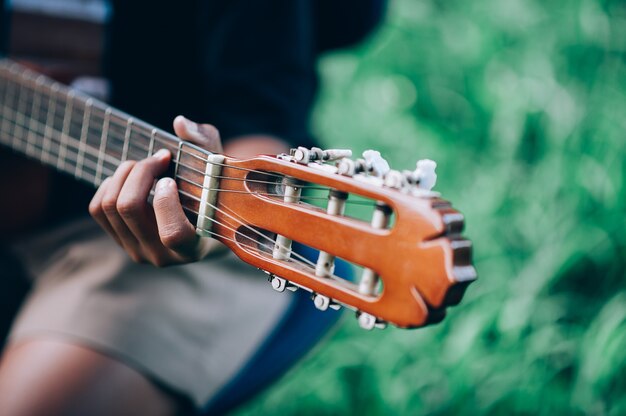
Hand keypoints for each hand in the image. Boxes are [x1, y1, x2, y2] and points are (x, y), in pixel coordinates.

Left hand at [89, 116, 223, 265]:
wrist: (203, 221)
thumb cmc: (214, 193)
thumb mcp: (217, 168)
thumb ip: (205, 142)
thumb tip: (179, 122)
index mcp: (193, 247)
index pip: (172, 234)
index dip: (166, 202)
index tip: (172, 179)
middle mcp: (162, 256)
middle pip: (129, 208)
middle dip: (141, 171)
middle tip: (160, 157)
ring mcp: (137, 251)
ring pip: (110, 206)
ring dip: (125, 173)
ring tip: (146, 164)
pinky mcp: (119, 241)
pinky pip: (98, 209)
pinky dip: (110, 184)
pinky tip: (131, 178)